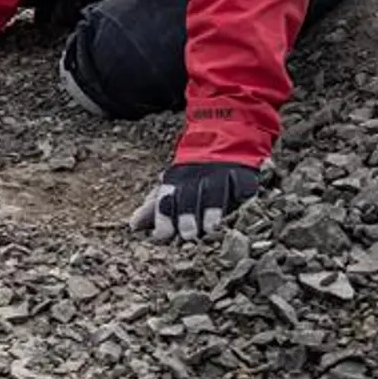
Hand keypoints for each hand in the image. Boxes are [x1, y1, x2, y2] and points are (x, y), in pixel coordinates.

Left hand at [127, 162, 261, 242]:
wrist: (224, 142)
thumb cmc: (193, 176)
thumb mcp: (171, 187)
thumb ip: (154, 207)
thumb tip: (133, 226)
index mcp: (176, 178)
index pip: (166, 196)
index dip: (163, 215)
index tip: (161, 236)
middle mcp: (198, 176)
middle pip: (189, 195)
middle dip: (187, 215)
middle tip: (187, 235)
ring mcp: (222, 175)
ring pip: (215, 193)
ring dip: (212, 211)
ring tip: (211, 230)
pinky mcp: (244, 177)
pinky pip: (243, 191)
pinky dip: (241, 204)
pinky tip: (238, 217)